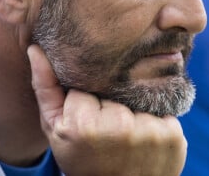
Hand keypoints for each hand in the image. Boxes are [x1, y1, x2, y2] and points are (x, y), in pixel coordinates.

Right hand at [27, 44, 186, 175]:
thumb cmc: (83, 159)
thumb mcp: (55, 129)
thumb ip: (45, 88)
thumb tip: (35, 48)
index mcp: (84, 125)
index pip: (86, 85)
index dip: (86, 101)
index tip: (87, 122)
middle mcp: (119, 126)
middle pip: (114, 88)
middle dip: (111, 103)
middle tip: (108, 131)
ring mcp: (150, 131)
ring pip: (138, 96)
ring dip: (134, 109)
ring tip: (126, 135)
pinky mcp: (173, 135)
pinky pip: (161, 108)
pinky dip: (155, 119)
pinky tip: (145, 139)